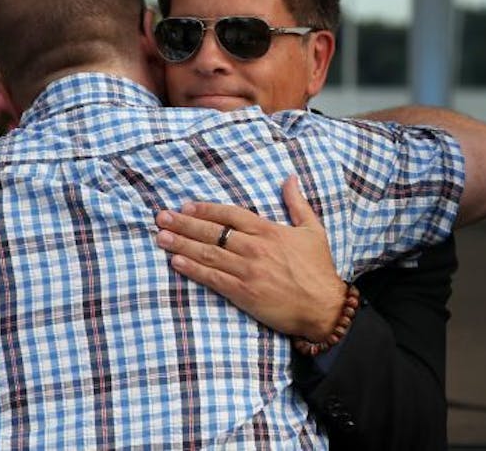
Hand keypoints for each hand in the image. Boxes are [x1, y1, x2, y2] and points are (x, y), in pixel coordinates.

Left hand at [155, 175, 347, 340]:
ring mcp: (247, 271)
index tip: (186, 205)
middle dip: (184, 224)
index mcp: (268, 230)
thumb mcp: (313, 230)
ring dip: (182, 245)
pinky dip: (193, 270)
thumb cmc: (319, 269)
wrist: (324, 307)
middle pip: (212, 232)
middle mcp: (254, 248)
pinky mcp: (244, 293)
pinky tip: (176, 263)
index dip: (206, 209)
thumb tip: (290, 178)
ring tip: (161, 237)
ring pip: (208, 254)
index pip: (230, 214)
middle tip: (161, 217)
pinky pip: (213, 279)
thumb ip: (297, 203)